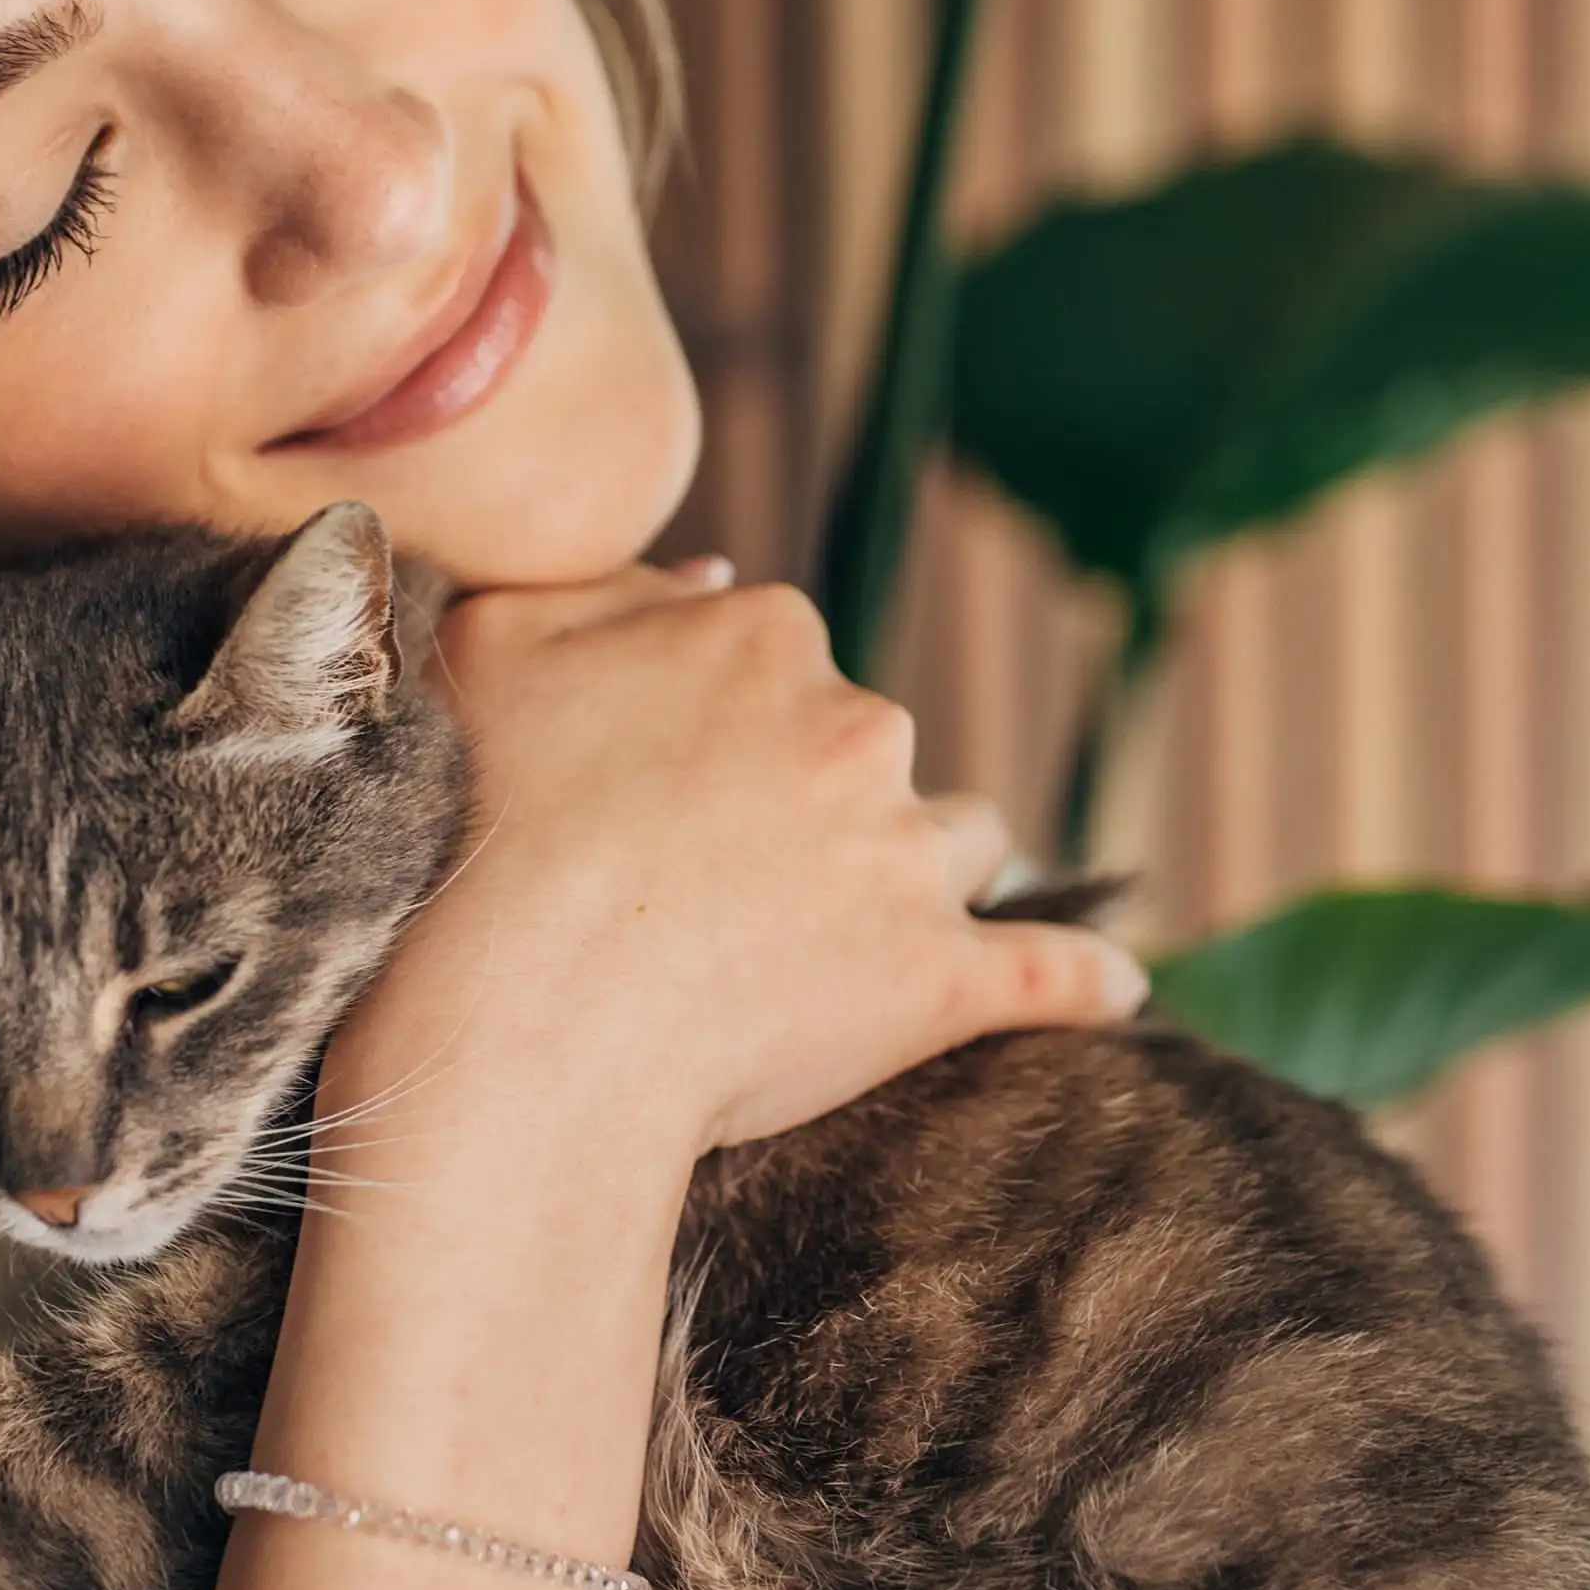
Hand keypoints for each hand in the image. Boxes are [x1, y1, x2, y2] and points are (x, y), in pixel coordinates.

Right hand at [353, 560, 1144, 1163]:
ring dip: (928, 873)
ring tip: (858, 940)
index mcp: (759, 635)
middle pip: (870, 746)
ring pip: (965, 842)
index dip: (725, 725)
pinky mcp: (941, 979)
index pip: (779, 657)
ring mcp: (906, 856)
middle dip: (820, 798)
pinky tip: (1111, 988)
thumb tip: (708, 576)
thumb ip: (599, 589)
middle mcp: (855, 726)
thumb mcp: (489, 649)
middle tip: (724, 882)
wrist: (523, 1013)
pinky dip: (1087, 977)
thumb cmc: (478, 827)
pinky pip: (1058, 970)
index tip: (669, 790)